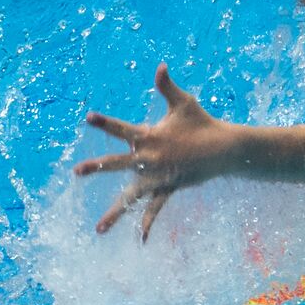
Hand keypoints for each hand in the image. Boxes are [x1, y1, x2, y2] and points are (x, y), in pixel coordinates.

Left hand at [74, 64, 235, 239]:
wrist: (226, 148)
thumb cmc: (202, 123)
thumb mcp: (184, 103)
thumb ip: (166, 86)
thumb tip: (159, 65)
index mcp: (150, 136)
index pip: (123, 128)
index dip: (106, 122)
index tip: (88, 118)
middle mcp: (151, 158)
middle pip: (119, 164)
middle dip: (98, 168)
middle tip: (78, 171)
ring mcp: (159, 177)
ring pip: (132, 196)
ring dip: (115, 212)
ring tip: (98, 229)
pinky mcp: (169, 188)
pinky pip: (155, 209)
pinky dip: (147, 223)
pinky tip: (139, 240)